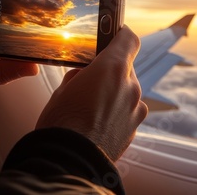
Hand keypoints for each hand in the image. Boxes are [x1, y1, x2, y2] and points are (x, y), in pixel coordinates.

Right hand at [35, 26, 147, 160]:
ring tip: (92, 107)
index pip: (129, 39)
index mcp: (112, 68)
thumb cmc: (61, 122)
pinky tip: (98, 122)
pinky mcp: (134, 128)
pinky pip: (128, 110)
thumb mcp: (63, 89)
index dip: (121, 35)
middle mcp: (131, 86)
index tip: (115, 34)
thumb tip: (85, 75)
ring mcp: (135, 108)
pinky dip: (117, 111)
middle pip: (126, 68)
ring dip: (114, 92)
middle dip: (111, 71)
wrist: (68, 161)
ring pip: (127, 90)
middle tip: (91, 81)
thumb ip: (81, 75)